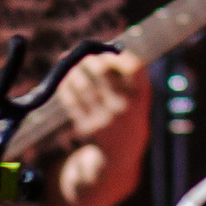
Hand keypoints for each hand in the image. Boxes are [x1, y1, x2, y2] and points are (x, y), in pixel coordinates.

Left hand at [50, 49, 149, 205]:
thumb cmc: (128, 115)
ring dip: (72, 71)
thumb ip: (123, 75)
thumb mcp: (136, 97)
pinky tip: (64, 82)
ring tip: (67, 64)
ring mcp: (107, 118)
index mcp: (142, 96)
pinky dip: (66, 88)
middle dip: (88, 60)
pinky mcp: (90, 128)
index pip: (133, 66)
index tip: (106, 53)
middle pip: (102, 71)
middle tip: (80, 56)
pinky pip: (73, 102)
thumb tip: (92, 51)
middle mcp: (127, 107)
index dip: (116, 56)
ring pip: (83, 86)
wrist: (123, 154)